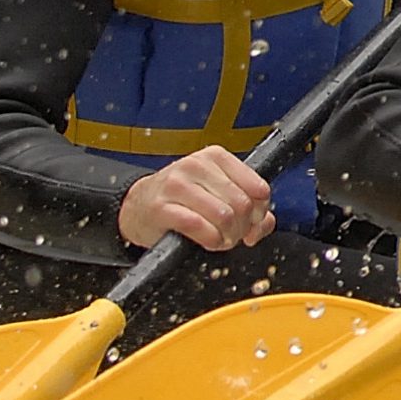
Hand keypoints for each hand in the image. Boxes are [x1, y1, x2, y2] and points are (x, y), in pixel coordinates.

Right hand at [119, 146, 274, 250]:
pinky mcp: (161, 207)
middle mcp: (197, 165)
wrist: (137, 206)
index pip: (258, 187)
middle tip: (233, 236)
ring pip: (224, 215)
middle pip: (242, 204)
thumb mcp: (216, 193)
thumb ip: (249, 207)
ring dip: (227, 237)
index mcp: (216, 157)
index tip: (252, 224)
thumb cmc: (181, 199)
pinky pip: (199, 226)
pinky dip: (210, 240)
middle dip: (242, 228)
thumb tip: (264, 224)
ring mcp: (177, 184)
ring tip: (220, 240)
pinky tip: (208, 241)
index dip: (260, 212)